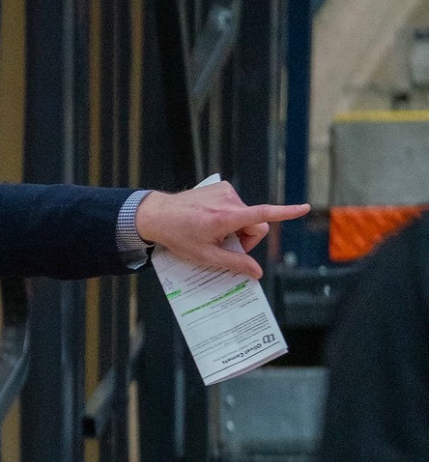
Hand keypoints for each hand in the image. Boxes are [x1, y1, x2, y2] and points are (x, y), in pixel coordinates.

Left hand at [135, 182, 308, 281]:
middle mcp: (229, 201)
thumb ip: (234, 264)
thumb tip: (257, 274)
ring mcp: (225, 192)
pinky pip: (236, 205)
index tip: (304, 208)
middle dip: (247, 238)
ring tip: (212, 233)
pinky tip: (210, 221)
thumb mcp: (205, 257)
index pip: (263, 215)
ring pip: (246, 215)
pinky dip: (229, 216)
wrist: (158, 215)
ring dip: (236, 228)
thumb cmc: (179, 237)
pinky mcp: (221, 187)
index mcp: (226, 218)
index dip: (286, 213)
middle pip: (256, 223)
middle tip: (225, 247)